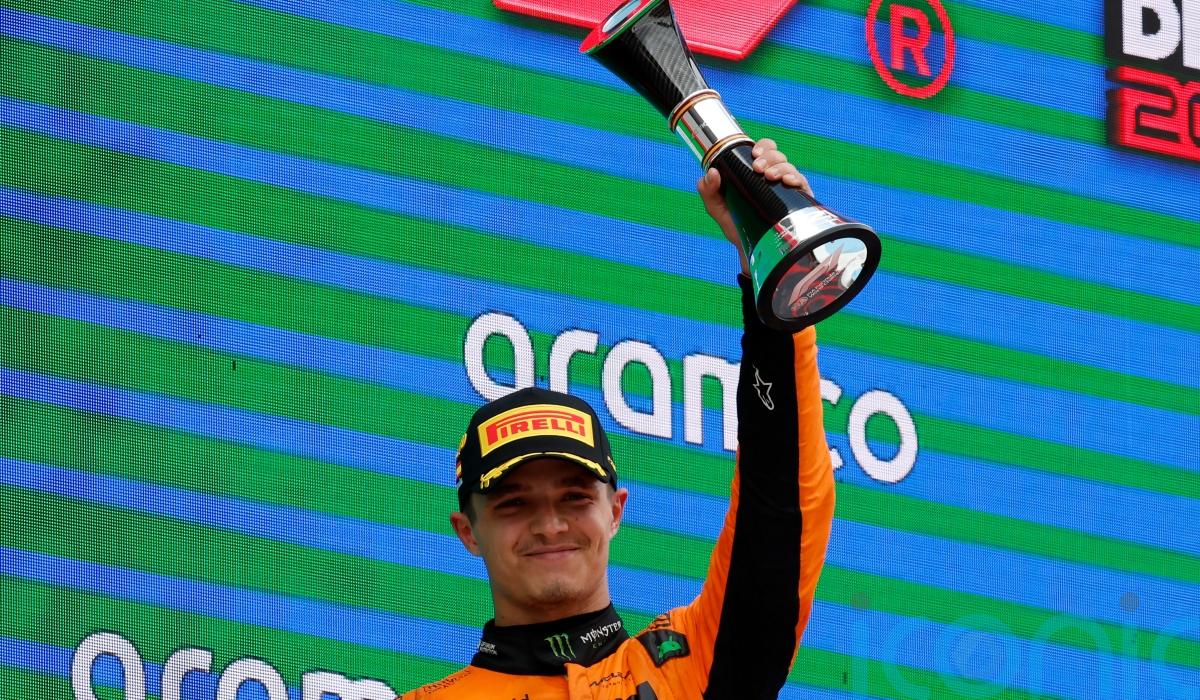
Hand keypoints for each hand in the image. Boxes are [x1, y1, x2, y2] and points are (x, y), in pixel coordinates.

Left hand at [696, 138, 812, 273]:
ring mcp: (786, 189)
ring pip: (789, 167)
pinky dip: (796, 178)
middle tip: (758, 168)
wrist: (750, 252)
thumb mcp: (717, 210)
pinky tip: (788, 181)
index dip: (762, 147)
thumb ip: (708, 192)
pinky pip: (802, 184)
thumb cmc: (736, 227)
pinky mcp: (798, 202)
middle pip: (778, 156)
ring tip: (770, 177)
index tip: (754, 155)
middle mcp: (773, 179)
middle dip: (769, 157)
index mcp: (756, 175)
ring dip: (780, 167)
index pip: (764, 151)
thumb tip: (711, 172)